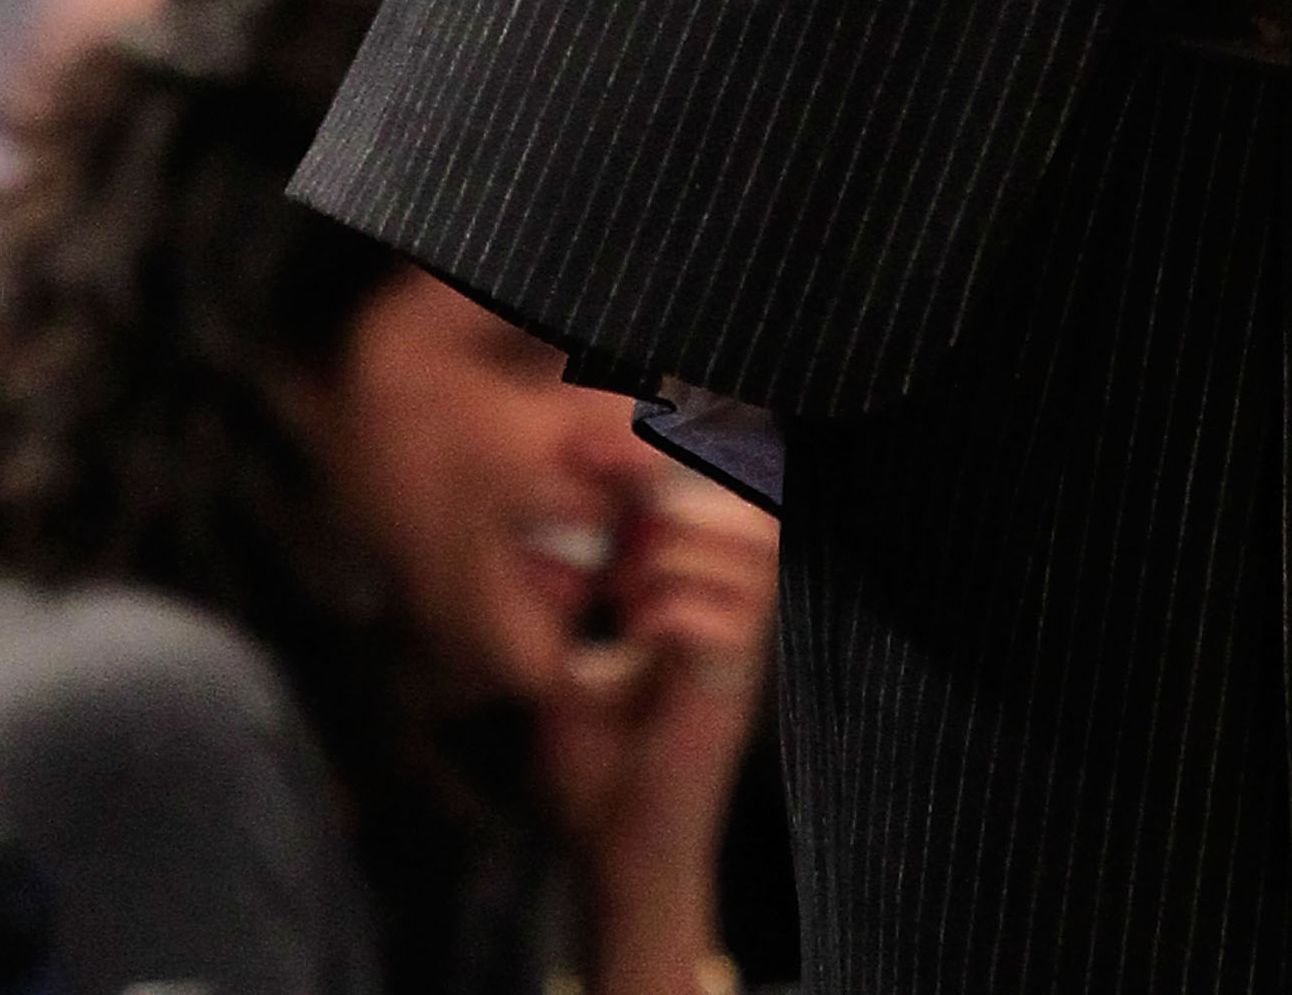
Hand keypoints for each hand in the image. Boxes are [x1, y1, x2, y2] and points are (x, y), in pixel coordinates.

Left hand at [535, 458, 780, 994]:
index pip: (710, 490)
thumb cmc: (601, 760)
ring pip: (745, 548)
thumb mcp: (574, 660)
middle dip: (674, 485)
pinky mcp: (733, 686)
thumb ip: (573, 599)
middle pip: (746, 498)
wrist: (621, 849)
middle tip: (614, 501)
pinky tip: (642, 628)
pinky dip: (679, 609)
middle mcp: (733, 607)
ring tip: (628, 587)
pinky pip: (729, 616)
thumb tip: (545, 523)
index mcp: (701, 591)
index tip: (591, 442)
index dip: (660, 452)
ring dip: (678, 551)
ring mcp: (741, 644)